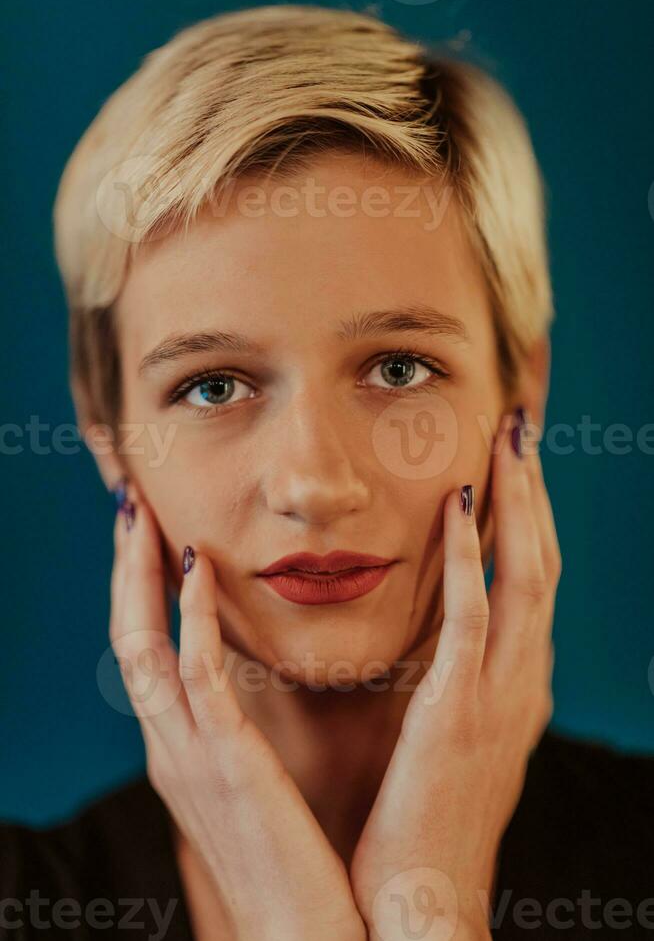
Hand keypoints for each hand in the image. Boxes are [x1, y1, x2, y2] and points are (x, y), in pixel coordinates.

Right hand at [109, 482, 366, 940]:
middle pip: (125, 637)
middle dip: (124, 570)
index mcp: (179, 747)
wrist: (303, 937)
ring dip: (139, 577)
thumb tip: (253, 684)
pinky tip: (197, 568)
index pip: (143, 650)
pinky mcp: (224, 765)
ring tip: (144, 517)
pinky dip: (188, 618)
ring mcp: (188, 755)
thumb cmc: (290, 861)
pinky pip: (195, 678)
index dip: (138, 589)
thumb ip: (240, 733)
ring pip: (141, 647)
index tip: (150, 534)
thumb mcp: (251, 786)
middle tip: (130, 506)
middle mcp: (168, 745)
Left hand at [349, 409, 560, 940]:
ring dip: (517, 502)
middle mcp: (524, 678)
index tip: (514, 462)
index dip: (530, 515)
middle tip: (522, 428)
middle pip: (542, 561)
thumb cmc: (431, 814)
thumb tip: (448, 634)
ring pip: (525, 574)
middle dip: (534, 491)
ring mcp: (500, 692)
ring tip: (507, 441)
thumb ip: (460, 679)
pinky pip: (473, 617)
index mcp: (519, 681)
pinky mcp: (460, 707)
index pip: (535, 578)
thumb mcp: (456, 734)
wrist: (427, 895)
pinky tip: (459, 506)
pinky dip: (471, 556)